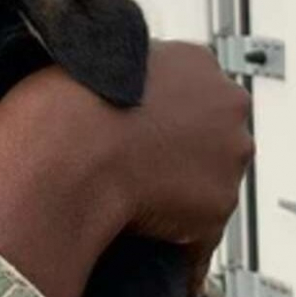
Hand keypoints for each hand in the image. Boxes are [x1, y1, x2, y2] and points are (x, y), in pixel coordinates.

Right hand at [0, 41, 252, 296]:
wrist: (69, 152)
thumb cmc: (66, 106)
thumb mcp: (92, 61)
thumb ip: (121, 73)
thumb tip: (113, 92)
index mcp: (194, 60)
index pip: (190, 86)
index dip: (160, 109)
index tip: (136, 122)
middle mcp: (227, 104)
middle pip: (212, 131)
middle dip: (181, 147)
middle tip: (135, 159)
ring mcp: (229, 157)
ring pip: (209, 179)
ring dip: (180, 189)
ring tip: (132, 196)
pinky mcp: (218, 205)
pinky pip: (199, 229)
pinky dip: (176, 236)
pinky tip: (142, 229)